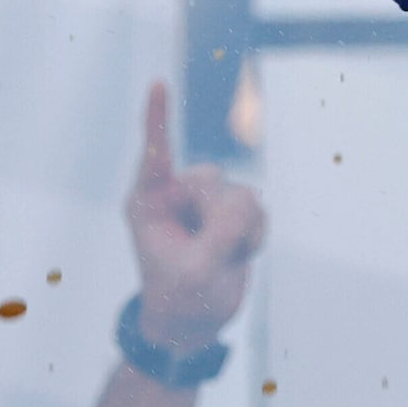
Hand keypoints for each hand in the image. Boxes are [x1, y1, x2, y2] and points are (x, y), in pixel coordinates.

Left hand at [125, 82, 264, 357]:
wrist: (194, 323)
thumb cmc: (179, 299)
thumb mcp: (196, 270)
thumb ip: (221, 231)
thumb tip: (249, 198)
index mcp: (149, 202)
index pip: (156, 153)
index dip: (158, 118)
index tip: (157, 83)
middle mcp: (176, 194)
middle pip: (215, 181)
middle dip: (222, 220)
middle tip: (210, 254)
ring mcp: (204, 202)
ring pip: (242, 194)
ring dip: (241, 231)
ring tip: (223, 258)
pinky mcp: (230, 213)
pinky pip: (258, 209)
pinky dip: (255, 236)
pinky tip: (238, 254)